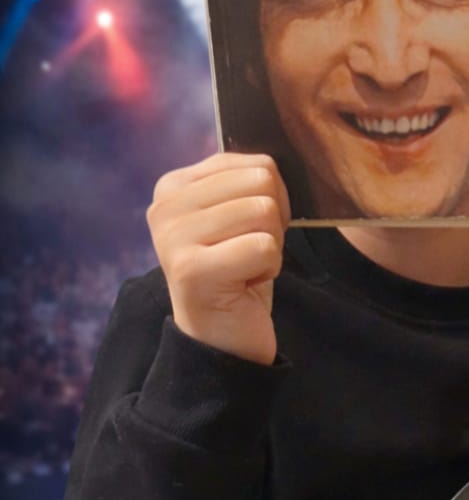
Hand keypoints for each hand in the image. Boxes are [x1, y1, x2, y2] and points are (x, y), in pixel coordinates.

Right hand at [147, 153, 290, 365]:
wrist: (222, 338)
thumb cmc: (237, 273)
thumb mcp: (236, 216)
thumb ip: (244, 182)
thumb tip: (272, 161)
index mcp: (173, 185)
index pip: (256, 162)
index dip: (273, 200)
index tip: (249, 231)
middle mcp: (165, 206)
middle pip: (262, 183)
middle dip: (273, 223)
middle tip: (249, 253)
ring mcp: (173, 237)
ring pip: (264, 213)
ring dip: (271, 248)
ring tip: (245, 267)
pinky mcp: (191, 269)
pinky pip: (264, 247)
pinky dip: (269, 270)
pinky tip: (244, 284)